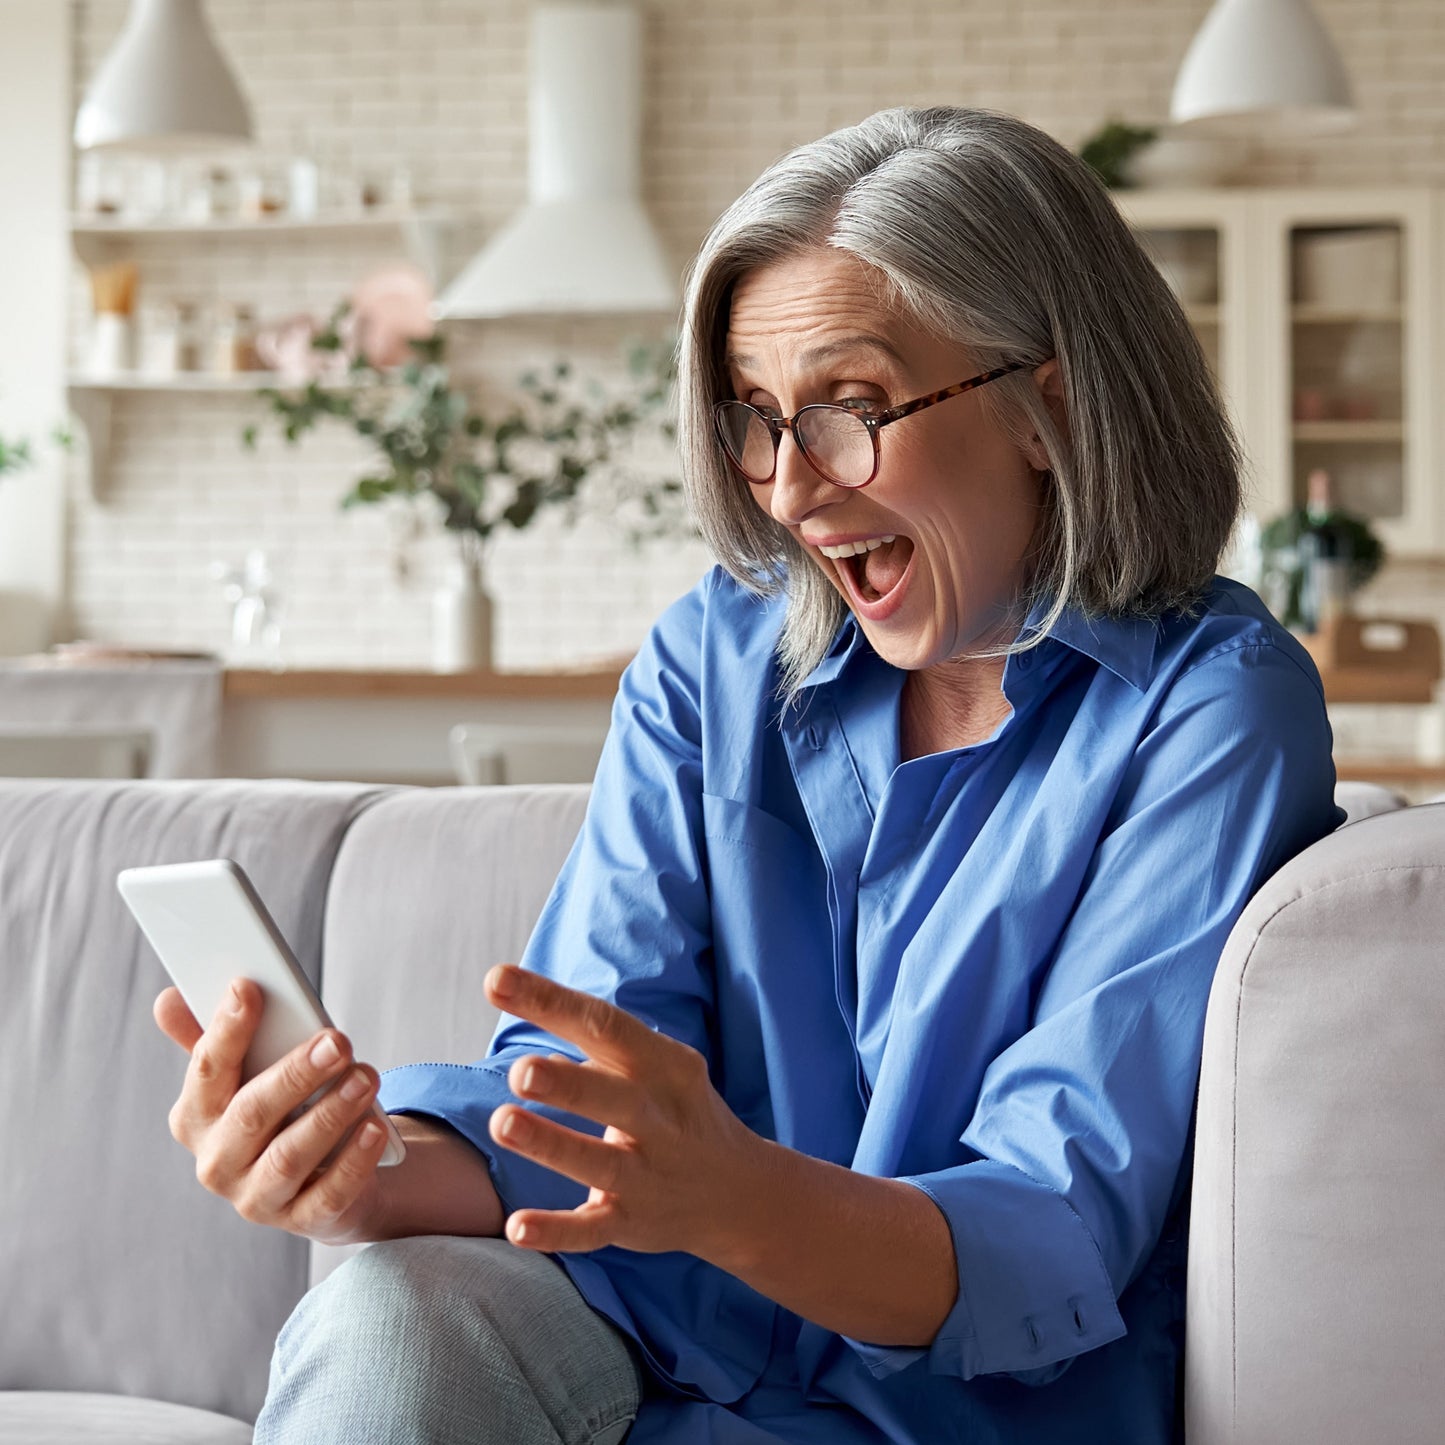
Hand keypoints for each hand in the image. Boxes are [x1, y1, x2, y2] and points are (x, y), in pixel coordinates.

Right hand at [154, 977, 387, 1245]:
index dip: (225, 1029)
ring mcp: (255, 1197)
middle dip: (296, 1074)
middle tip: (337, 1041)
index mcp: (195, 1117)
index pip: (206, 1069)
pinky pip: (327, 1193)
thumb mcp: (246, 1075)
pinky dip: (353, 1160)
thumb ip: (213, 1038)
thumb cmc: (278, 1111)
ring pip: (290, 1155)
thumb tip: (168, 998)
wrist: (318, 1178)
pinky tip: (373, 1127)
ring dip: (331, 1113)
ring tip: (366, 1077)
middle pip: (253, 1113)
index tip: (248, 988)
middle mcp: (217, 1161)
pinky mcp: (301, 1220)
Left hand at [484, 963, 759, 1260]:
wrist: (739, 1192)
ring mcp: (647, 1174)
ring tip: (503, 1123)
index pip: (606, 1025)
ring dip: (551, 1144)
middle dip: (566, 1084)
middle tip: (519, 1071)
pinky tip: (516, 1227)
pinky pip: (593, 1229)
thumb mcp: (655, 1065)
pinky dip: (556, 1230)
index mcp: (663, 1065)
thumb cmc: (673, 1107)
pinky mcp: (632, 1223)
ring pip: (599, 1162)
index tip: (497, 981)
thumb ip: (598, 1041)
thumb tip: (518, 996)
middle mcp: (659, 1117)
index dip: (551, 1002)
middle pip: (613, 1096)